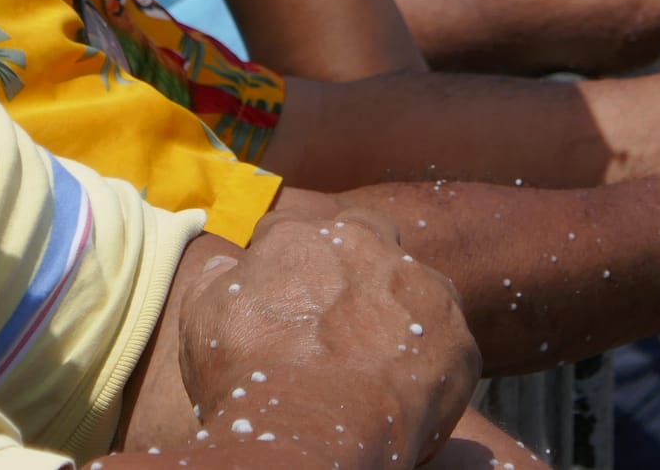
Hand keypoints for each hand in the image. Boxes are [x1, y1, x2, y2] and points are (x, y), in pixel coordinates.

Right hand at [176, 209, 479, 461]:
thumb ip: (220, 277)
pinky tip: (403, 394)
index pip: (294, 231)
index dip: (289, 266)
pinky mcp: (457, 337)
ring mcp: (420, 286)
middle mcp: (366, 244)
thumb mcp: (203, 314)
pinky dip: (429, 366)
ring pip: (413, 289)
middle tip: (338, 322)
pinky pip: (446, 345)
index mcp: (302, 235)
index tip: (286, 301)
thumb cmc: (249, 374)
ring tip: (376, 364)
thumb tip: (228, 266)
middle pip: (365, 239)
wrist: (310, 427)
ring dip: (398, 314)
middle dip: (355, 268)